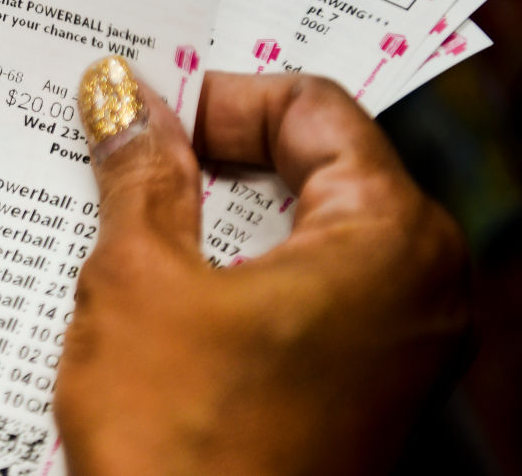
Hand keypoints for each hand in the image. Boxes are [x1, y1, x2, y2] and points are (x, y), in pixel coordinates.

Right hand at [56, 59, 469, 474]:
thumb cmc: (182, 445)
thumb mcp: (139, 279)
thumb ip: (139, 172)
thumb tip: (121, 99)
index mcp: (389, 239)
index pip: (315, 107)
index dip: (222, 97)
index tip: (149, 113)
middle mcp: (417, 286)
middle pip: (315, 165)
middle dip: (217, 153)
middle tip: (133, 151)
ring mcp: (393, 343)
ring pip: (300, 229)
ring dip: (216, 212)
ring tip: (133, 209)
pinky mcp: (356, 385)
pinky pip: (299, 288)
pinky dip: (234, 266)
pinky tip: (164, 275)